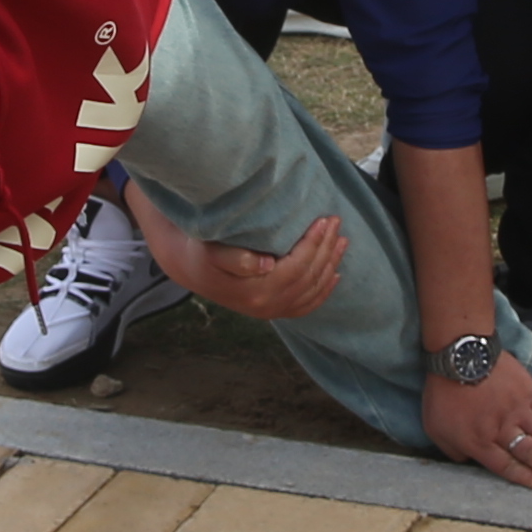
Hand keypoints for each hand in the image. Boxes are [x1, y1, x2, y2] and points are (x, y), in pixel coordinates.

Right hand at [124, 182, 347, 319]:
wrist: (190, 268)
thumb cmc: (202, 251)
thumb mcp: (213, 250)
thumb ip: (237, 258)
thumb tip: (267, 265)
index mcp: (255, 292)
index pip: (296, 267)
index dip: (313, 244)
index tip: (324, 220)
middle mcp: (266, 307)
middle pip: (308, 278)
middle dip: (325, 249)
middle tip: (336, 222)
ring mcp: (271, 311)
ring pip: (311, 291)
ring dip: (330, 265)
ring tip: (341, 240)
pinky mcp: (273, 311)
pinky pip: (306, 305)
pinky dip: (323, 290)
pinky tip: (335, 274)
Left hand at [423, 352, 531, 492]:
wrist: (459, 356)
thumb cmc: (444, 392)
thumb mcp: (435, 429)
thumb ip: (453, 451)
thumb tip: (468, 461)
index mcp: (480, 442)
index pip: (508, 467)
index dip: (529, 479)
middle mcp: (503, 430)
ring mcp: (518, 412)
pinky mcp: (528, 394)